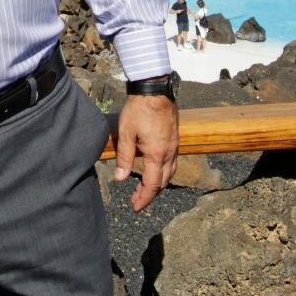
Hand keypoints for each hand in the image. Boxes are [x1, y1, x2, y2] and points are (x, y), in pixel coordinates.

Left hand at [112, 94, 178, 211]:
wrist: (155, 88)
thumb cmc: (138, 109)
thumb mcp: (126, 134)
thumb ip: (124, 158)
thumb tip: (120, 179)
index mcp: (157, 154)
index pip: (153, 185)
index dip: (144, 198)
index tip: (135, 207)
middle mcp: (170, 152)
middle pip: (163, 182)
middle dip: (150, 194)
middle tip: (136, 199)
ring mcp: (175, 145)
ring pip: (170, 172)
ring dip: (158, 183)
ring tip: (145, 187)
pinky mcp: (175, 138)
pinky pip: (173, 161)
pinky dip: (164, 171)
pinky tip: (155, 168)